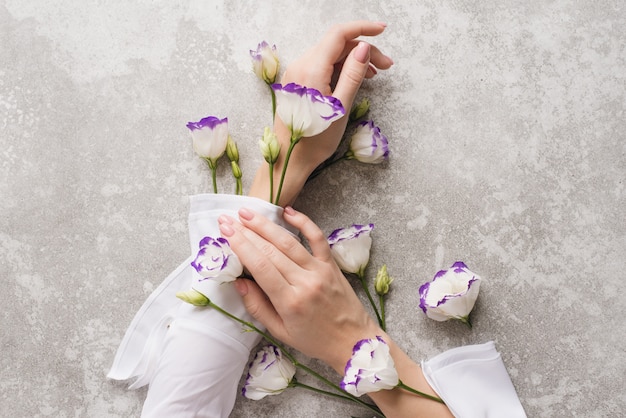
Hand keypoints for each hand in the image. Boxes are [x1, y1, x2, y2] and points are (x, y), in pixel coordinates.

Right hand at [217, 206, 382, 372]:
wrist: (354, 341)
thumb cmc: (314, 340)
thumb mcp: (280, 332)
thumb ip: (258, 307)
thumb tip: (238, 282)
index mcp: (290, 301)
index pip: (260, 267)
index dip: (241, 246)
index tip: (225, 231)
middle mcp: (305, 282)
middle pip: (271, 251)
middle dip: (247, 232)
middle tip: (227, 218)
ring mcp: (320, 270)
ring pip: (289, 242)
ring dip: (266, 225)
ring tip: (247, 212)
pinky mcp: (332, 264)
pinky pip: (317, 238)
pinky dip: (303, 222)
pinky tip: (287, 212)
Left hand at [249, 21, 393, 205]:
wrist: (290, 159)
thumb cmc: (315, 140)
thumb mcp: (341, 106)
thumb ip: (353, 74)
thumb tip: (363, 47)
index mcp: (311, 70)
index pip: (339, 35)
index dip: (362, 28)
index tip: (382, 30)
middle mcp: (300, 66)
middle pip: (336, 45)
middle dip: (363, 50)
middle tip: (386, 66)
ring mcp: (296, 74)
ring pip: (330, 55)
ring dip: (353, 60)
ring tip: (374, 75)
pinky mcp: (297, 83)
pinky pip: (321, 66)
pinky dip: (340, 68)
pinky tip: (354, 79)